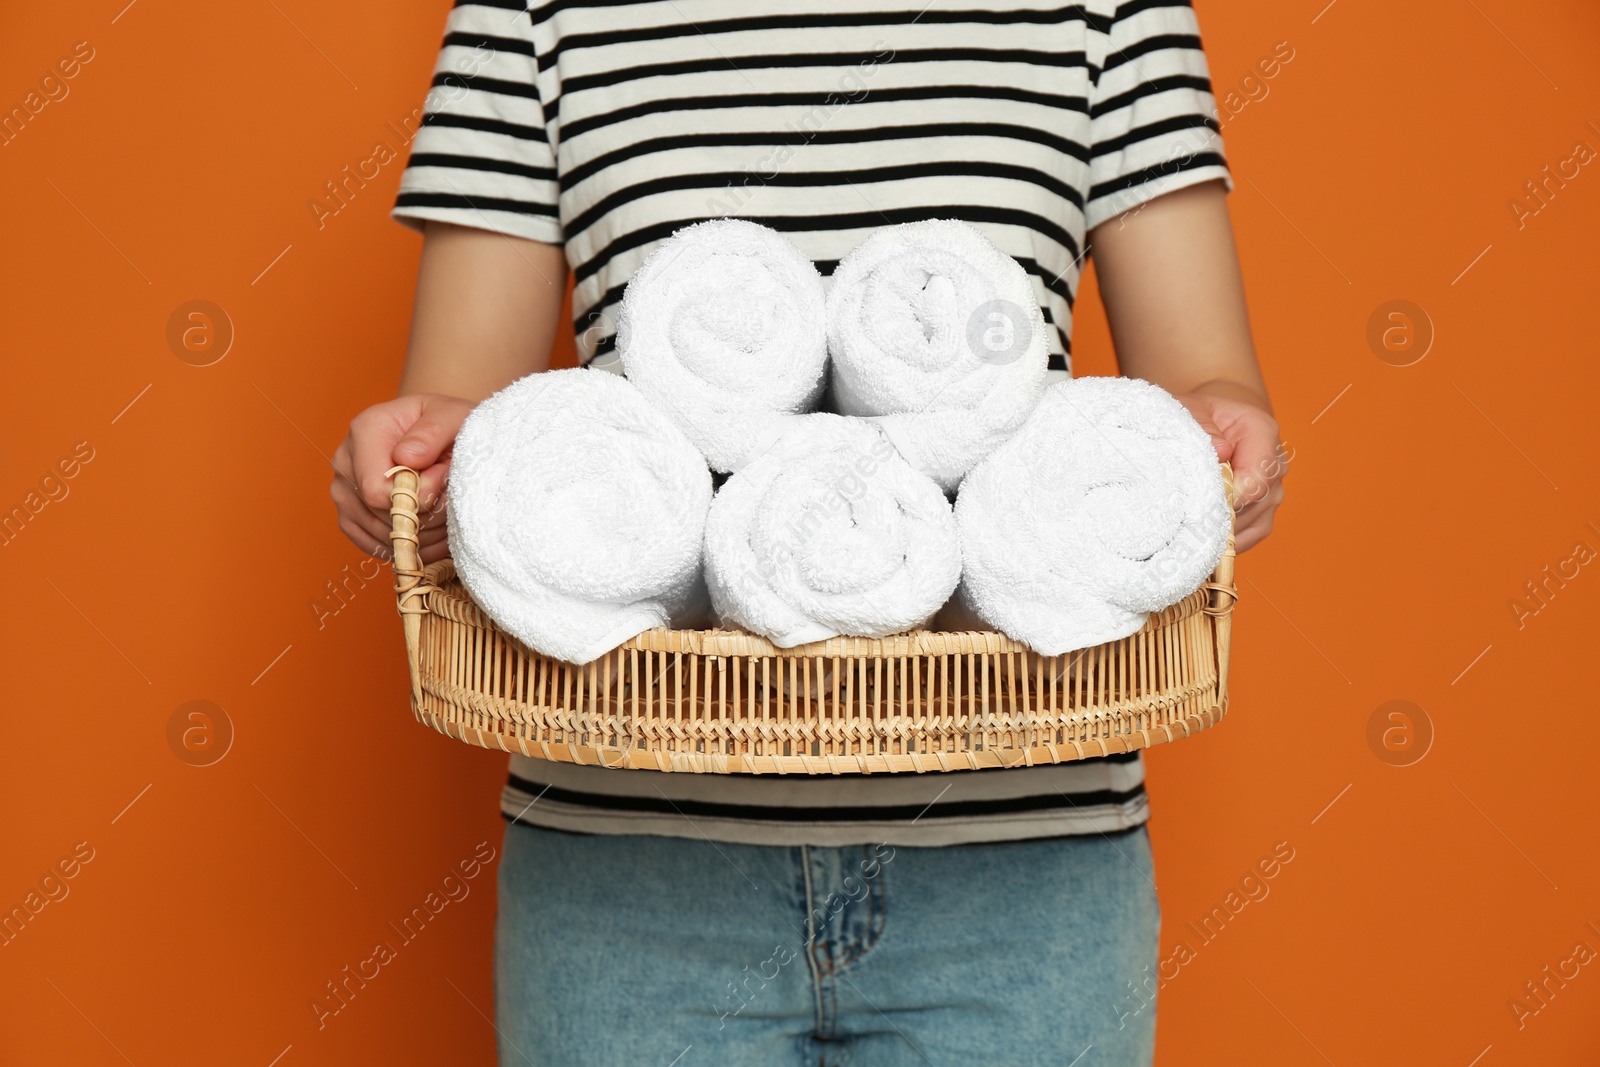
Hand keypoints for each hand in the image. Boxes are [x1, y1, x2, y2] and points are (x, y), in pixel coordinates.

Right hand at [330, 393, 475, 564]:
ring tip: (445, 508)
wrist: (438, 433)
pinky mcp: (349, 516)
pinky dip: (410, 546)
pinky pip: (376, 546)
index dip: (419, 497)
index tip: (445, 479)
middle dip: (428, 515)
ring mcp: (342, 492)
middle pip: (383, 516)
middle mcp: (344, 462)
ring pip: (383, 535)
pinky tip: (433, 530)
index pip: (378, 489)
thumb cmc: (446, 425)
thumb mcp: (453, 416)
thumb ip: (433, 433)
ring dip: (425, 533)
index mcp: (365, 431)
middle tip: (451, 493)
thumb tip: (407, 459)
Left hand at [1173, 392, 1285, 552]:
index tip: (1198, 505)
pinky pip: (1250, 536)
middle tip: (1183, 524)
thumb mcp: (1191, 411)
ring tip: (1188, 533)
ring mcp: (1273, 491)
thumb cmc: (1197, 417)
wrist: (1211, 423)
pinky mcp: (1264, 513)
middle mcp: (1275, 464)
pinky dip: (1225, 542)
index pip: (1257, 476)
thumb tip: (1220, 452)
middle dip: (1219, 516)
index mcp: (1262, 432)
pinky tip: (1201, 540)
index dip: (1229, 497)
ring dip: (1221, 532)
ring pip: (1253, 525)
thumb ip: (1202, 427)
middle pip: (1255, 505)